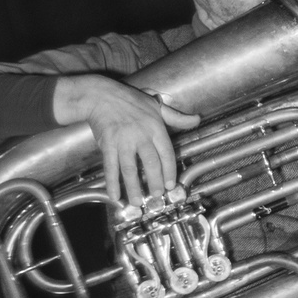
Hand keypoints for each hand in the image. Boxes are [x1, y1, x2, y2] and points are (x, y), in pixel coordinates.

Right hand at [52, 74, 201, 205]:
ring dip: (134, 187)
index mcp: (155, 128)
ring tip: (137, 202)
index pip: (167, 153)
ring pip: (130, 169)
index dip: (169, 171)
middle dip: (154, 182)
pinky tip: (115, 196)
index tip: (170, 184)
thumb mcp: (156, 106)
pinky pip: (110, 167)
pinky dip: (112, 183)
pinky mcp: (108, 145)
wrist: (101, 95)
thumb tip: (196, 119)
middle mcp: (141, 136)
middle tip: (156, 196)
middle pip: (151, 163)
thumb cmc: (129, 100)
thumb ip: (176, 117)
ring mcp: (123, 141)